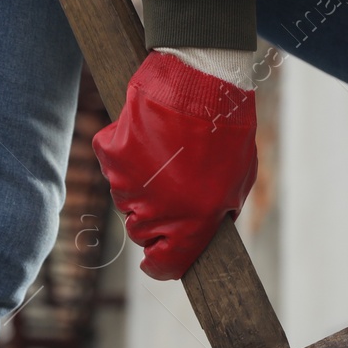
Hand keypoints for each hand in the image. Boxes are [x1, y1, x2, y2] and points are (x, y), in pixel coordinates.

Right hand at [92, 50, 257, 280]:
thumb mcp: (237, 184)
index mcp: (191, 225)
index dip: (161, 266)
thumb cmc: (227, 132)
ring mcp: (128, 183)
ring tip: (166, 154)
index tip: (156, 263)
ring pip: (125, 198)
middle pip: (141, 232)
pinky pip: (114, 166)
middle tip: (172, 188)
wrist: (202, 81)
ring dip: (142, 184)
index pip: (164, 264)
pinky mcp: (111, 154)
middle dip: (154, 218)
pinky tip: (149, 136)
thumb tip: (200, 230)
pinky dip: (127, 155)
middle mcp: (155, 211)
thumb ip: (215, 215)